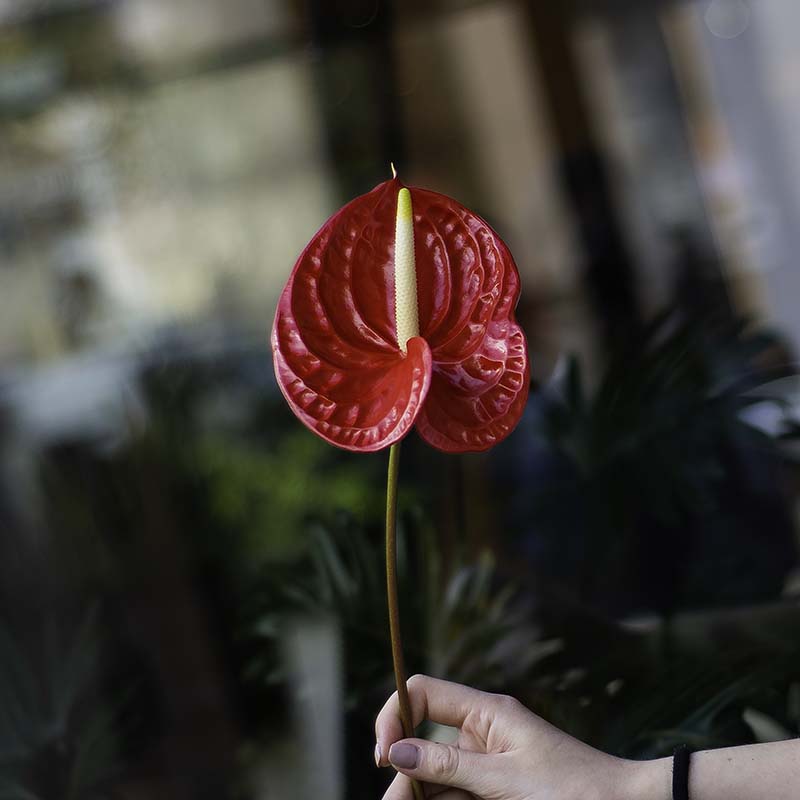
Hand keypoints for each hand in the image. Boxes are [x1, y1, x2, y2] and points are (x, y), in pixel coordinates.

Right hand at [374, 674, 637, 799]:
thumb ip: (448, 766)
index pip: (423, 693)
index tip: (382, 755)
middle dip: (403, 773)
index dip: (395, 715)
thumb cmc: (571, 788)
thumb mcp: (504, 779)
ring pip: (436, 773)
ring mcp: (487, 760)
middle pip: (423, 742)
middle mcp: (481, 730)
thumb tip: (395, 751)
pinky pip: (456, 792)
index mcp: (485, 711)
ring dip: (418, 793)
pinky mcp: (495, 787)